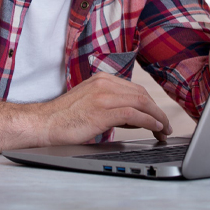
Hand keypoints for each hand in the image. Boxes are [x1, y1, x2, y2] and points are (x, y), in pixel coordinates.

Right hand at [38, 73, 172, 145]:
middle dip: (157, 111)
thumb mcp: (90, 102)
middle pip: (142, 94)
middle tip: (165, 126)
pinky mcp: (102, 111)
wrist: (44, 123)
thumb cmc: (65, 117)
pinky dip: (149, 121)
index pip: (135, 89)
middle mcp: (104, 84)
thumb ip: (112, 105)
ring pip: (141, 102)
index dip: (151, 104)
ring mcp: (103, 96)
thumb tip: (135, 117)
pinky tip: (155, 128)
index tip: (158, 116)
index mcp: (102, 79)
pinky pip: (133, 114)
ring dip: (157, 117)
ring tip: (163, 130)